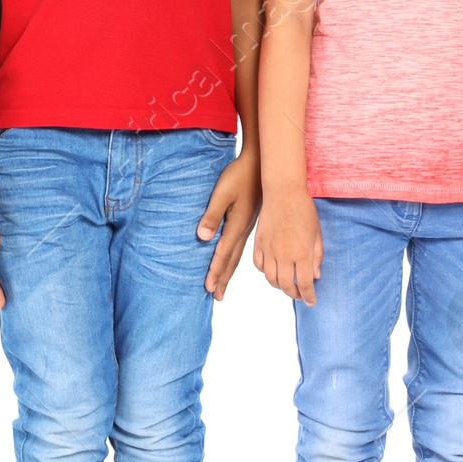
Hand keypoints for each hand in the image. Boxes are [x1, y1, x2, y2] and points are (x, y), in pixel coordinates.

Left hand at [197, 153, 261, 300]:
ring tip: (223, 285)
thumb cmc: (239, 176)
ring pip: (237, 254)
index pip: (223, 254)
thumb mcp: (222, 193)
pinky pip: (241, 246)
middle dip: (223, 278)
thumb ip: (212, 214)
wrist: (260, 165)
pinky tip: (233, 259)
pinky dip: (234, 258)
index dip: (214, 271)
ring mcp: (248, 226)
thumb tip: (202, 237)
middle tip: (217, 297)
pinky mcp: (249, 221)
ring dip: (229, 271)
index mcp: (237, 225)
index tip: (208, 288)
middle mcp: (243, 230)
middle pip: (232, 260)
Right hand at [253, 187, 321, 304]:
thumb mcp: (317, 234)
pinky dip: (265, 272)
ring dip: (279, 285)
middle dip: (294, 294)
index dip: (309, 296)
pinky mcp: (259, 243)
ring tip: (287, 283)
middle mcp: (284, 255)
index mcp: (302, 253)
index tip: (311, 301)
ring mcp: (269, 249)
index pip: (304, 284)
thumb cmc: (304, 210)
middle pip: (286, 285)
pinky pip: (259, 265)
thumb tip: (315, 276)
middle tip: (300, 294)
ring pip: (271, 278)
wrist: (283, 192)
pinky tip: (273, 269)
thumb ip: (317, 257)